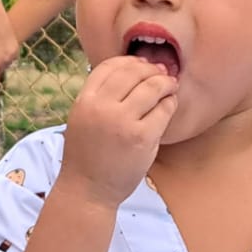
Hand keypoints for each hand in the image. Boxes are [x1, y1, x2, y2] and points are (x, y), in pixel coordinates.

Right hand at [59, 58, 177, 208]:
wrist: (88, 191)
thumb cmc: (86, 156)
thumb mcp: (82, 119)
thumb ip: (99, 97)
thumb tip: (130, 72)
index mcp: (84, 101)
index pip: (109, 67)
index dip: (129, 61)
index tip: (141, 64)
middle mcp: (101, 108)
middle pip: (133, 72)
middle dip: (151, 69)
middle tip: (161, 73)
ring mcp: (123, 122)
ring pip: (152, 87)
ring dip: (165, 83)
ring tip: (170, 85)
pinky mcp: (143, 137)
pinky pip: (164, 110)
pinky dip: (169, 104)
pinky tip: (169, 105)